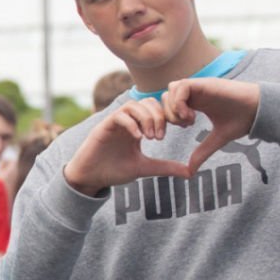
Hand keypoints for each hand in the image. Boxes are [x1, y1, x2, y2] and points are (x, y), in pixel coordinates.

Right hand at [62, 98, 191, 196]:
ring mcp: (114, 122)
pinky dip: (131, 124)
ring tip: (150, 138)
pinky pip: (119, 116)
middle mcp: (127, 121)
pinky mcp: (103, 127)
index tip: (180, 129)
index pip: (156, 109)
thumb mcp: (145, 168)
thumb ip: (165, 167)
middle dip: (159, 117)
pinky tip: (138, 139)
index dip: (170, 115)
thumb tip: (190, 172)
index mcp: (137, 126)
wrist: (90, 178)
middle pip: (147, 102)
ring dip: (146, 119)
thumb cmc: (114, 171)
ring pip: (134, 106)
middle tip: (160, 138)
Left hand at [162, 77, 260, 173]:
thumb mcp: (217, 139)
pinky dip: (180, 103)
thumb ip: (202, 152)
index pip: (169, 104)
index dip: (167, 118)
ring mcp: (199, 86)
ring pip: (170, 90)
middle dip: (167, 115)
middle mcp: (195, 93)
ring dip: (174, 108)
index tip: (179, 131)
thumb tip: (190, 172)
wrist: (260, 109)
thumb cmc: (242, 120)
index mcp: (195, 103)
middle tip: (181, 128)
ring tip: (188, 122)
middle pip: (165, 97)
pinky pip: (181, 87)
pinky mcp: (205, 83)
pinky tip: (192, 117)